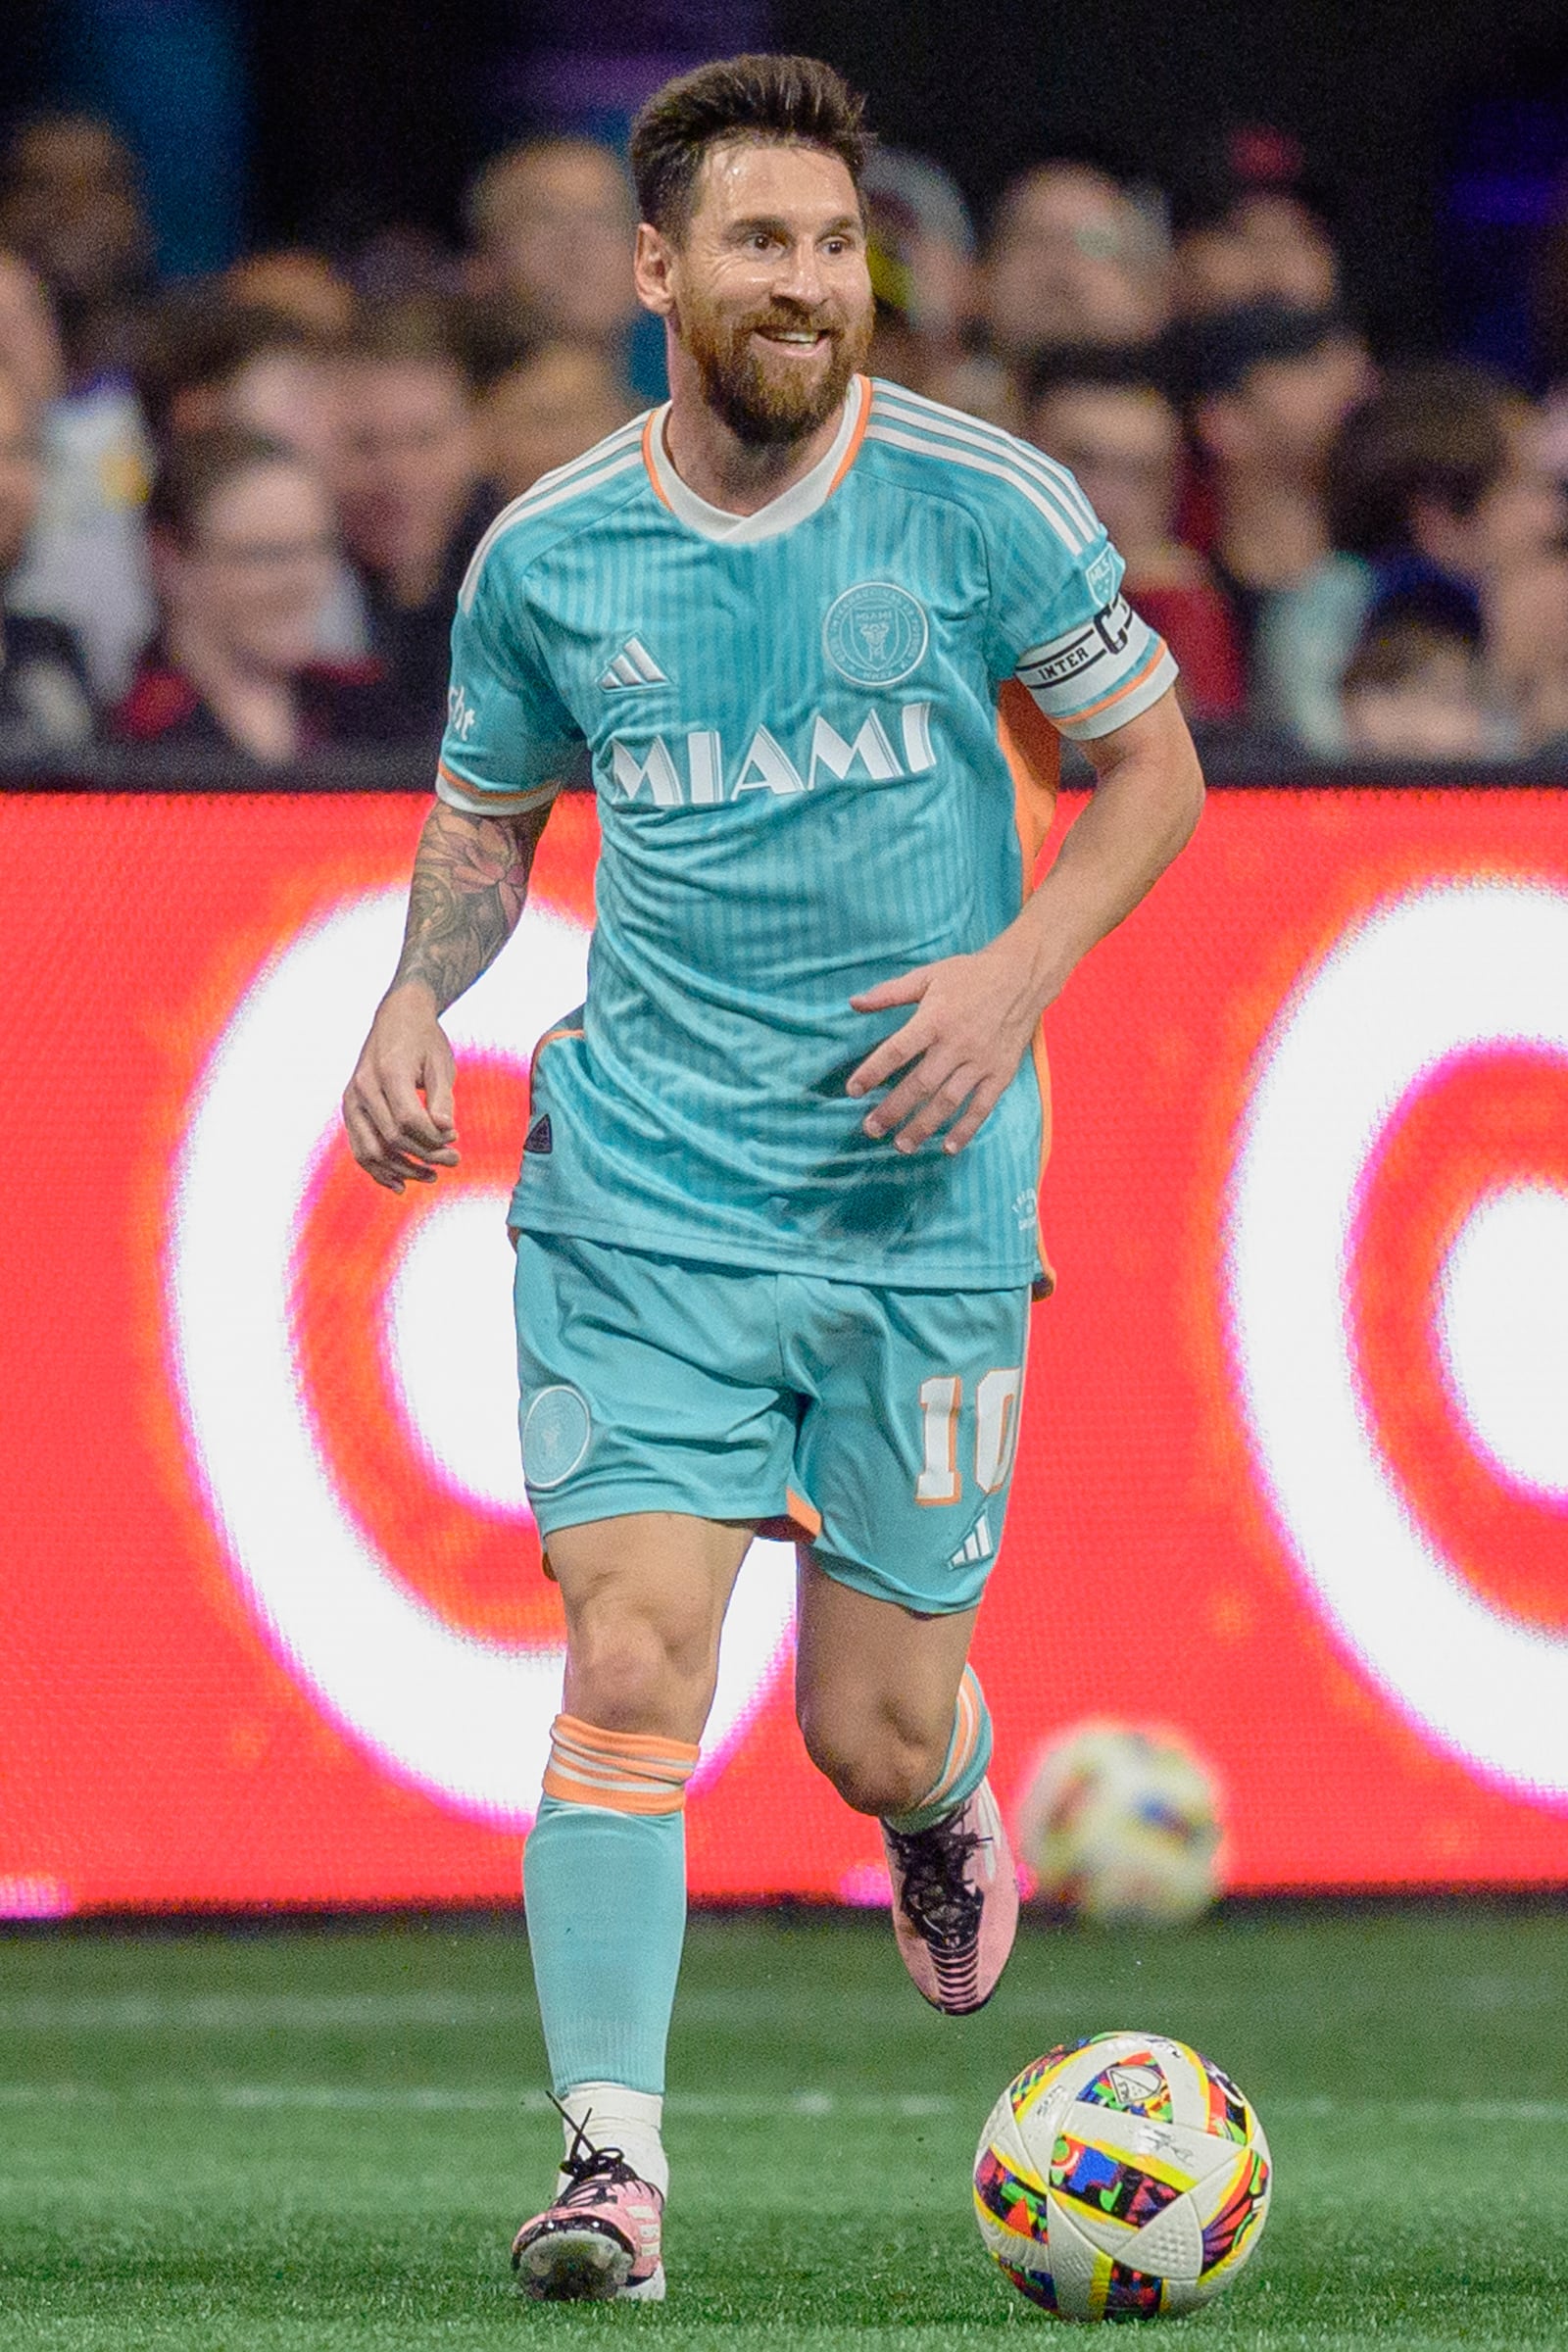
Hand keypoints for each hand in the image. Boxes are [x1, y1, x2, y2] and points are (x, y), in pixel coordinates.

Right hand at [342, 983, 459, 1191]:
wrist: (397, 1016)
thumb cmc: (424, 1039)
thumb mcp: (441, 1064)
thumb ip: (442, 1098)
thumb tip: (446, 1133)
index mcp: (387, 1072)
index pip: (409, 1121)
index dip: (434, 1138)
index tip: (456, 1140)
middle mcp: (363, 1088)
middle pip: (393, 1138)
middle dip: (426, 1156)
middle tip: (454, 1161)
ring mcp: (352, 1099)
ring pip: (370, 1150)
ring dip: (401, 1169)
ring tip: (431, 1177)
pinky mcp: (350, 1108)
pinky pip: (360, 1147)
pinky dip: (377, 1169)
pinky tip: (399, 1184)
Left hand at [847, 944, 1040, 1154]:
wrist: (1023, 976)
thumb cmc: (970, 975)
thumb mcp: (928, 976)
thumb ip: (890, 993)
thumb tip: (854, 1003)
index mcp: (935, 1019)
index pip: (897, 1051)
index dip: (873, 1071)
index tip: (853, 1090)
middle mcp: (956, 1044)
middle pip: (920, 1084)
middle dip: (893, 1109)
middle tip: (871, 1129)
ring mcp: (980, 1062)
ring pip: (948, 1101)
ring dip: (923, 1126)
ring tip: (902, 1145)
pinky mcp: (1001, 1073)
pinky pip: (982, 1107)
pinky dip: (966, 1129)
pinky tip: (948, 1148)